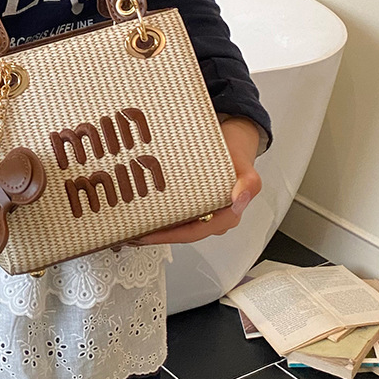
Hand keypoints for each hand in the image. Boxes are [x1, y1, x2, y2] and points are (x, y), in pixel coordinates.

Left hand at [113, 117, 262, 247]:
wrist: (233, 142)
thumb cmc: (238, 157)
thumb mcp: (247, 169)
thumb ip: (248, 184)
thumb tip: (238, 198)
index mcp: (225, 216)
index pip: (194, 232)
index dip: (170, 236)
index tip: (149, 234)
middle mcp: (212, 218)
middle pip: (181, 232)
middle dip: (156, 235)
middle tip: (131, 233)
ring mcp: (201, 210)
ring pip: (176, 223)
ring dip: (155, 225)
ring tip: (130, 225)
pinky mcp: (191, 201)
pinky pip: (174, 210)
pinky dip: (158, 211)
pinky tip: (140, 209)